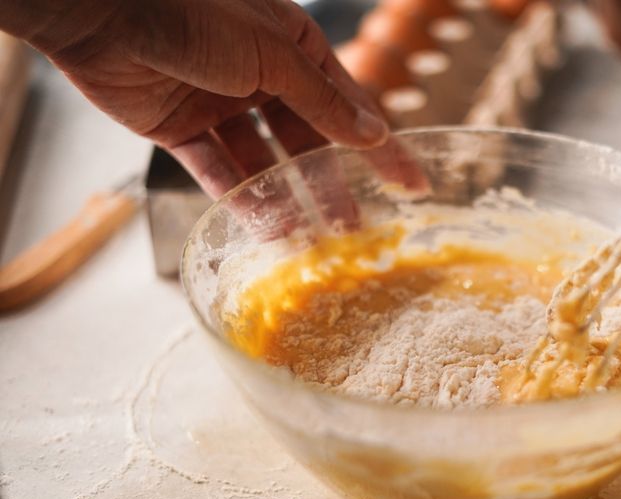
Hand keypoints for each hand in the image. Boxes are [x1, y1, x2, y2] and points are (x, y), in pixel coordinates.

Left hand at [8, 0, 389, 197]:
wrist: (97, 8)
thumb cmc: (191, 11)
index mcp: (292, 46)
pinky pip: (217, 169)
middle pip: (305, 141)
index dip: (380, 146)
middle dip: (328, 185)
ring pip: (262, 162)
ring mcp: (218, 102)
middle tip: (353, 230)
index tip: (412, 183)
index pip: (347, 105)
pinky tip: (264, 228)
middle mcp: (259, 75)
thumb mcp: (272, 56)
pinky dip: (238, 197)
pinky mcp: (179, 127)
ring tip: (310, 241)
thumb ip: (322, 101)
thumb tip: (373, 134)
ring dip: (285, 199)